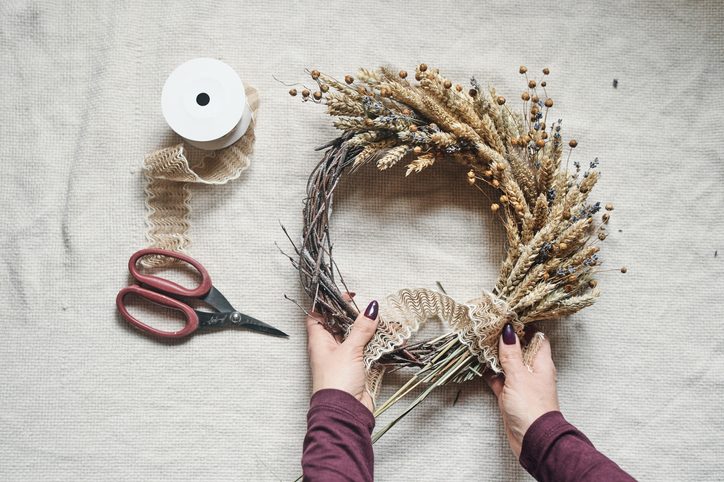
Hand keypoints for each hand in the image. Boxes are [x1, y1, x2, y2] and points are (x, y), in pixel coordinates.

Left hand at [306, 296, 378, 412]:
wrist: (345, 412)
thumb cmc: (336, 382)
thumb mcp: (349, 349)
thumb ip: (361, 328)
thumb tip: (370, 308)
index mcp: (319, 341)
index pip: (318, 315)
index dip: (329, 303)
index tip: (346, 295)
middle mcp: (329, 349)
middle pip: (340, 325)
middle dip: (355, 316)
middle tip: (369, 308)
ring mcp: (344, 359)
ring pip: (356, 338)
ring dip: (370, 331)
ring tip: (384, 321)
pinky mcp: (357, 370)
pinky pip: (367, 352)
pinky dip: (377, 345)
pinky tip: (389, 339)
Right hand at [485, 324, 559, 457]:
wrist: (533, 440)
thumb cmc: (531, 406)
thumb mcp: (519, 376)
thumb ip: (512, 354)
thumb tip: (509, 330)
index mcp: (541, 364)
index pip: (537, 338)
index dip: (526, 326)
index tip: (509, 316)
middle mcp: (533, 372)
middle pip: (520, 349)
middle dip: (506, 339)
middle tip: (489, 326)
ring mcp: (522, 384)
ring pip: (508, 364)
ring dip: (496, 356)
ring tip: (480, 342)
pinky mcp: (511, 397)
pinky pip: (500, 380)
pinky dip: (491, 373)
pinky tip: (479, 365)